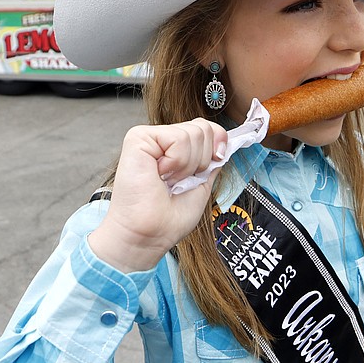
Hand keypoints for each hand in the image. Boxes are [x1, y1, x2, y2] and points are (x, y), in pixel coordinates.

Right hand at [89, 119, 226, 271]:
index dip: (217, 144)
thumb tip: (225, 142)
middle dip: (201, 161)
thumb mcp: (202, 184)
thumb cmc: (169, 218)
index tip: (210, 166)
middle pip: (203, 127)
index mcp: (175, 149)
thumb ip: (212, 161)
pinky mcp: (138, 138)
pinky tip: (159, 175)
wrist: (150, 235)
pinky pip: (177, 138)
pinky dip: (177, 162)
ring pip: (193, 133)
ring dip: (187, 166)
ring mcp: (149, 137)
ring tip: (167, 181)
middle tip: (179, 182)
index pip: (206, 127)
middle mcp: (162, 140)